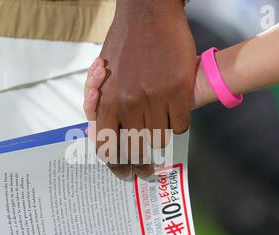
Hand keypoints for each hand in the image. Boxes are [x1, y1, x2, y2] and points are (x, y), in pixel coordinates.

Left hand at [94, 0, 198, 178]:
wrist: (149, 11)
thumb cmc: (124, 42)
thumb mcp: (102, 72)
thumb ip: (100, 102)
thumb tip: (99, 130)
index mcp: (107, 99)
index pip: (107, 145)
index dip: (115, 164)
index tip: (123, 173)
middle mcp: (129, 102)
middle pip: (134, 148)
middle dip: (139, 166)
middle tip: (145, 173)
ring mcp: (155, 97)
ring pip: (158, 139)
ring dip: (159, 143)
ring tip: (159, 141)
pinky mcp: (178, 91)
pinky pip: (179, 125)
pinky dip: (177, 127)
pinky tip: (174, 120)